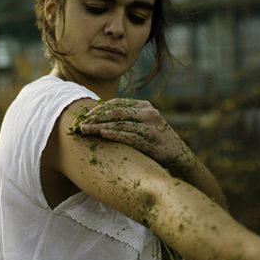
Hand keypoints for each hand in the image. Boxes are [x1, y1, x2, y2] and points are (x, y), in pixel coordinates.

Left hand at [77, 98, 194, 173]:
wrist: (179, 156)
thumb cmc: (156, 141)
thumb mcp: (145, 124)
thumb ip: (129, 118)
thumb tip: (102, 118)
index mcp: (145, 106)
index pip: (118, 103)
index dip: (100, 108)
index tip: (86, 115)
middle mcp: (148, 113)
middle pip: (116, 112)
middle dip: (96, 117)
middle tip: (80, 124)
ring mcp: (151, 126)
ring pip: (120, 124)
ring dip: (100, 127)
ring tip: (86, 130)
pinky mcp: (152, 141)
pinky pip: (129, 136)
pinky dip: (114, 134)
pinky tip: (102, 134)